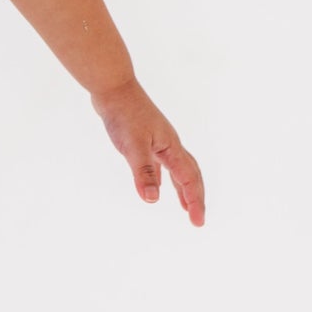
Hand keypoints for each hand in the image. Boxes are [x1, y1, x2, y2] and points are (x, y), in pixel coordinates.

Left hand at [90, 76, 205, 225]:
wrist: (112, 89)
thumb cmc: (124, 115)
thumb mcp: (132, 146)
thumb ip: (143, 172)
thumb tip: (152, 200)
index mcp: (171, 148)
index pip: (189, 180)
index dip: (195, 202)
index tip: (198, 223)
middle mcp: (170, 145)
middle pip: (190, 175)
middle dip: (196, 197)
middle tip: (198, 219)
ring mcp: (158, 142)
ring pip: (177, 170)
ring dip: (183, 189)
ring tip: (185, 206)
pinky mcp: (145, 139)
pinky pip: (161, 164)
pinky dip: (163, 178)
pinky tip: (156, 186)